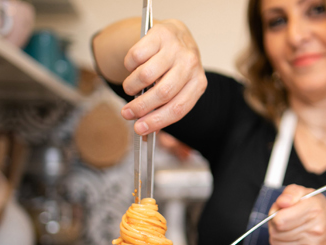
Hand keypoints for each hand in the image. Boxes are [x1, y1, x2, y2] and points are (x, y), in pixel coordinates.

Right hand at [119, 19, 207, 135]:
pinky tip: (133, 67)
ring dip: (132, 86)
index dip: (157, 121)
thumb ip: (164, 105)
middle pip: (162, 93)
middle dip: (140, 107)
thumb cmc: (174, 67)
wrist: (176, 34)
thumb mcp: (177, 86)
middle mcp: (190, 65)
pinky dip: (128, 66)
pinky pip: (135, 57)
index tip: (139, 129)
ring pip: (145, 76)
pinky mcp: (160, 35)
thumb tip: (143, 129)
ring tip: (130, 88)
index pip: (179, 108)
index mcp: (198, 83)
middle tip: (126, 113)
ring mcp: (176, 49)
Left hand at [267, 184, 325, 244]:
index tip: (282, 212)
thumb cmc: (320, 211)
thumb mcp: (307, 194)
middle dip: (275, 226)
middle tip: (284, 222)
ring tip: (289, 231)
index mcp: (314, 210)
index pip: (279, 220)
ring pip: (276, 244)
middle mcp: (315, 230)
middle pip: (276, 233)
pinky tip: (293, 241)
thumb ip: (291, 193)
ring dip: (278, 237)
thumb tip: (281, 202)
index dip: (276, 215)